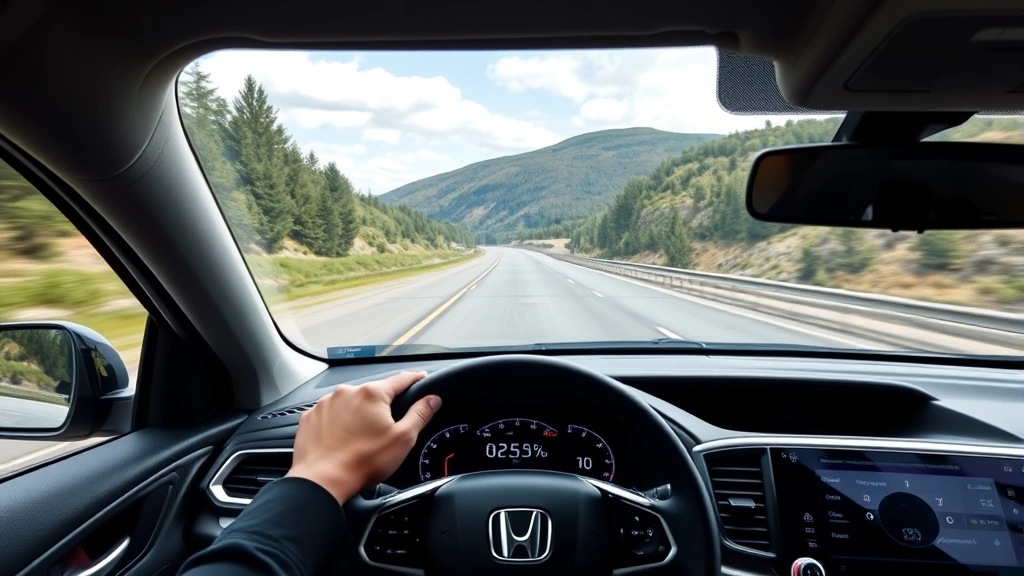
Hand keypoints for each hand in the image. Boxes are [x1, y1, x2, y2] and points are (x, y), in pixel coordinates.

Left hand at [286, 371, 440, 503]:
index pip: (401, 379)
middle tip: (386, 430)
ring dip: (358, 415)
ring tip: (361, 440)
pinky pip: (330, 414)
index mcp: (372, 394)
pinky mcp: (311, 417)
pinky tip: (343, 441)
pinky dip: (338, 423)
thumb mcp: (402, 439)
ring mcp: (326, 403)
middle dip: (382, 407)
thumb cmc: (362, 462)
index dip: (414, 379)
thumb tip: (432, 399)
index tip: (420, 378)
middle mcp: (347, 392)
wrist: (322, 481)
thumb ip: (420, 414)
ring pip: (351, 404)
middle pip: (374, 393)